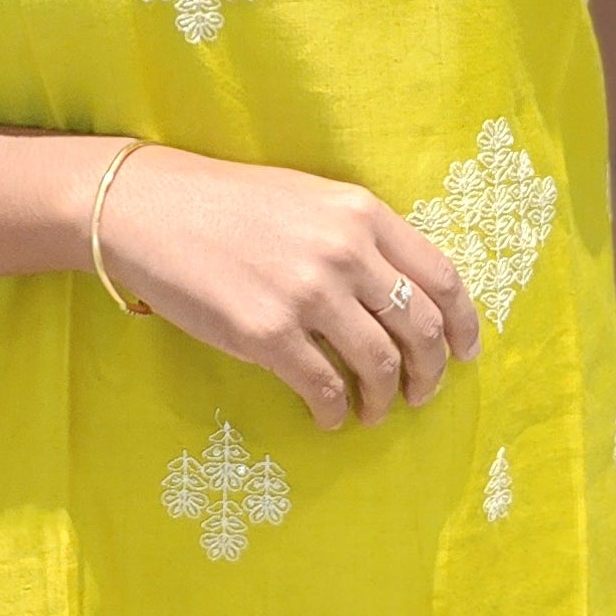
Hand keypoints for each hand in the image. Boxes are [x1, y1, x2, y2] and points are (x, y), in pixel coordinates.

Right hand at [95, 146, 479, 429]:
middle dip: (430, 372)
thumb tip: (401, 295)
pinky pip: (324, 387)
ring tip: (374, 410)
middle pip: (420, 329)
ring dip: (385, 399)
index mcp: (362, 214)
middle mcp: (345, 252)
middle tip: (421, 393)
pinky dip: (335, 411)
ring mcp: (308, 294)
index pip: (441, 277)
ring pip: (379, 365)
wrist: (148, 210)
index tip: (467, 352)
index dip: (463, 324)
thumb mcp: (310, 199)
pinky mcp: (267, 334)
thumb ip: (359, 237)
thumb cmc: (227, 204)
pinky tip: (328, 417)